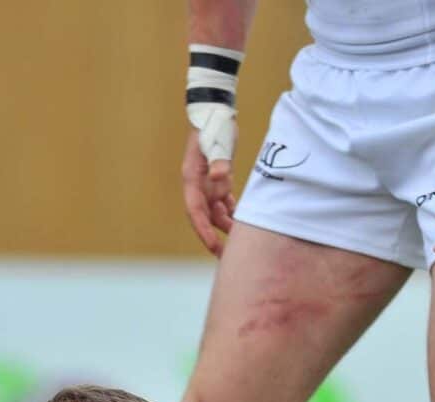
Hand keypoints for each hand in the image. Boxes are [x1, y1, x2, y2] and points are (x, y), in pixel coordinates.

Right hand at [182, 132, 236, 256]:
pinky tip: (242, 221)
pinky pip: (224, 201)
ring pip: (215, 211)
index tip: (212, 245)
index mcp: (192, 178)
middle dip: (212, 236)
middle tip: (224, 255)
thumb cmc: (214, 125)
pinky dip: (232, 211)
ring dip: (225, 225)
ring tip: (239, 241)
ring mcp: (207, 182)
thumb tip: (220, 177)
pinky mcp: (218, 178)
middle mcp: (197, 184)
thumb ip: (219, 160)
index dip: (203, 229)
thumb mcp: (217, 141)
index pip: (196, 210)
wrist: (214, 111)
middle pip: (203, 217)